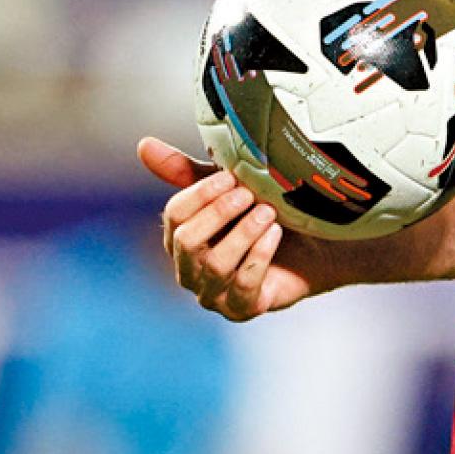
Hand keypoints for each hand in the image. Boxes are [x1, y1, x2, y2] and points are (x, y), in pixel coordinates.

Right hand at [137, 137, 330, 320]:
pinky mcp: (241, 309)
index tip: (229, 176)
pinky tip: (275, 234)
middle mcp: (190, 269)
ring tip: (267, 212)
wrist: (310, 250)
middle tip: (248, 193)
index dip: (200, 194)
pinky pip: (244, 286)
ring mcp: (213, 293)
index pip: (174, 216)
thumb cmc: (261, 217)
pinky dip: (259, 256)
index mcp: (182, 238)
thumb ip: (188, 172)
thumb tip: (143, 144)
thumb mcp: (228, 191)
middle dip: (218, 214)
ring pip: (215, 265)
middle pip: (187, 241)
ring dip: (243, 233)